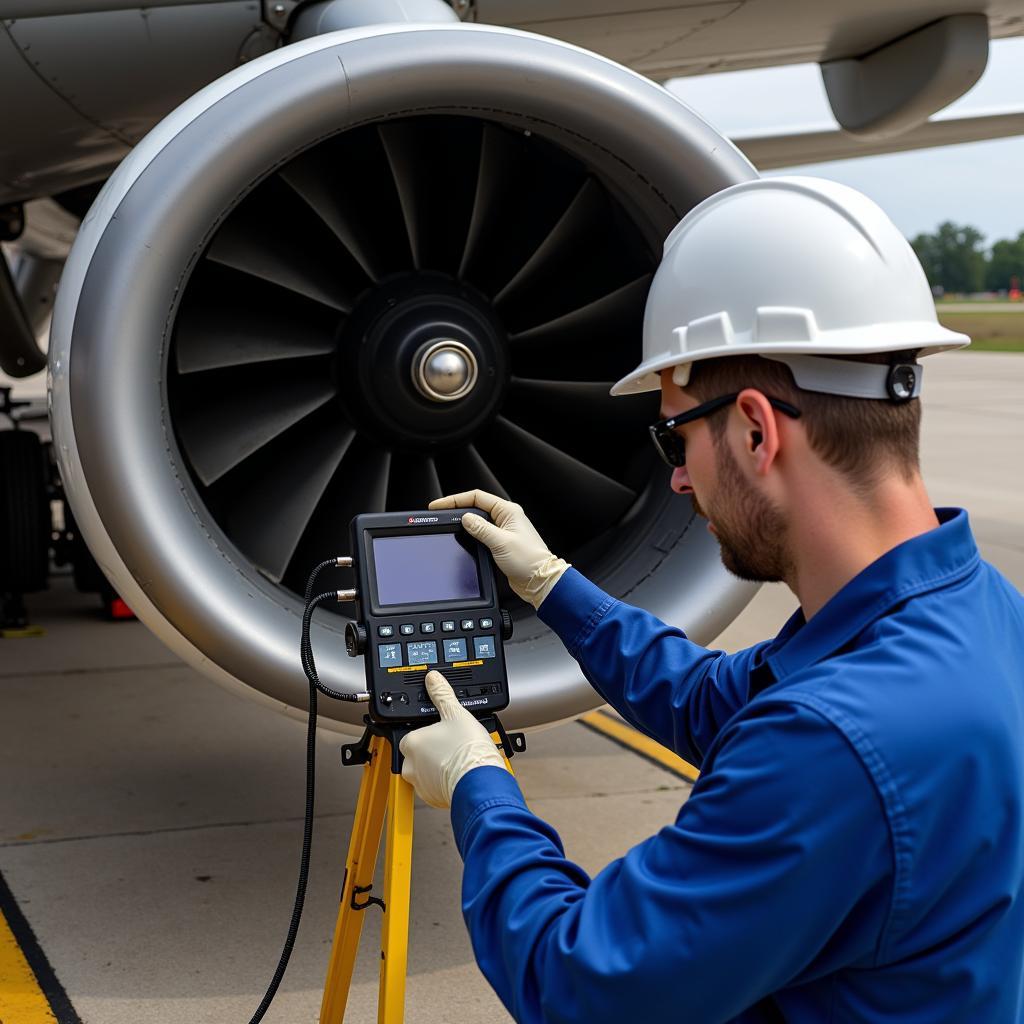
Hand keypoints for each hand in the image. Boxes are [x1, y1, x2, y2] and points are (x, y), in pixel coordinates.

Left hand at [400, 671, 508, 808]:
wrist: (481, 781)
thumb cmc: (467, 750)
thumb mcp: (456, 712)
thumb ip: (442, 693)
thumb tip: (433, 679)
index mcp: (412, 743)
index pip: (410, 733)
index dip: (426, 730)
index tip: (440, 730)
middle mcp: (410, 766)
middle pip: (416, 753)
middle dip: (432, 749)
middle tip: (451, 743)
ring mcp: (421, 785)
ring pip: (425, 771)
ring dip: (438, 765)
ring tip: (457, 758)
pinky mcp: (433, 799)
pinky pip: (435, 787)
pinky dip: (445, 780)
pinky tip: (459, 771)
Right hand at [428, 490, 569, 608]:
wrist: (539, 580)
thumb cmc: (529, 561)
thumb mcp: (500, 542)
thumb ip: (481, 529)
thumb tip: (465, 519)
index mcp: (508, 511)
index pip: (477, 497)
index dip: (456, 499)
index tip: (440, 505)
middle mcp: (506, 518)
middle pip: (476, 508)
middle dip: (457, 510)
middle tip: (440, 515)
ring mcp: (503, 531)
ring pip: (478, 522)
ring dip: (464, 524)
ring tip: (448, 527)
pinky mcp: (501, 544)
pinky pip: (482, 535)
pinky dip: (471, 536)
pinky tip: (463, 540)